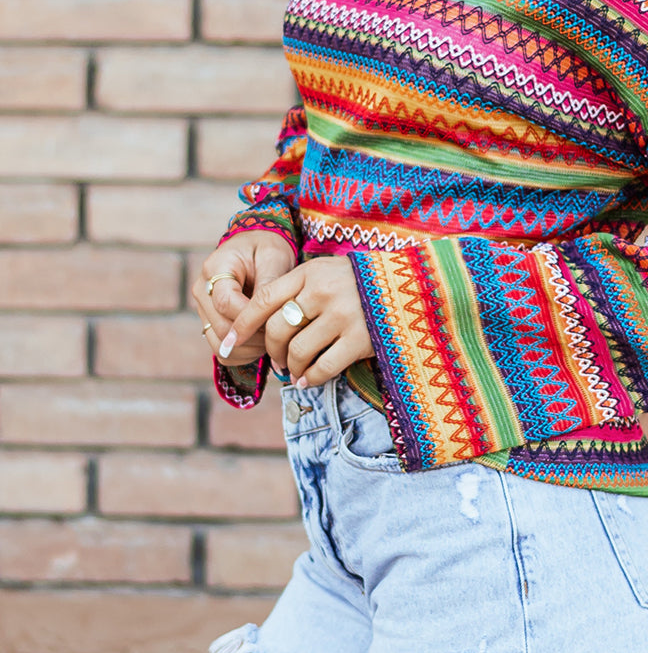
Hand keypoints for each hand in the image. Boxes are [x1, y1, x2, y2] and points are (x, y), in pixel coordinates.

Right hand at [192, 232, 297, 366]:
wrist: (256, 248)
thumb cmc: (267, 249)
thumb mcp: (273, 257)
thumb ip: (268, 284)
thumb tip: (265, 316)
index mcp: (215, 268)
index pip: (225, 303)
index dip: (250, 318)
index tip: (275, 320)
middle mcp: (202, 290)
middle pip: (220, 327)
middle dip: (253, 336)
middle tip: (280, 334)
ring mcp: (203, 309)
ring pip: (218, 344)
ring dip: (247, 348)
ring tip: (272, 340)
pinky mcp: (210, 323)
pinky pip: (221, 351)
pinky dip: (242, 354)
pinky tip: (262, 345)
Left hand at [217, 255, 373, 387]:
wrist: (413, 285)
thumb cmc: (362, 282)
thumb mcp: (327, 273)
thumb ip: (298, 290)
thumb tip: (263, 324)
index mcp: (310, 272)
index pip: (264, 300)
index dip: (243, 325)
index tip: (229, 342)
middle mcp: (323, 292)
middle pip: (277, 330)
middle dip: (271, 352)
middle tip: (276, 363)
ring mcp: (342, 315)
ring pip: (297, 352)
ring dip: (291, 368)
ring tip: (294, 372)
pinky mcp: (360, 339)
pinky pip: (323, 367)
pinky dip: (311, 378)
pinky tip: (309, 380)